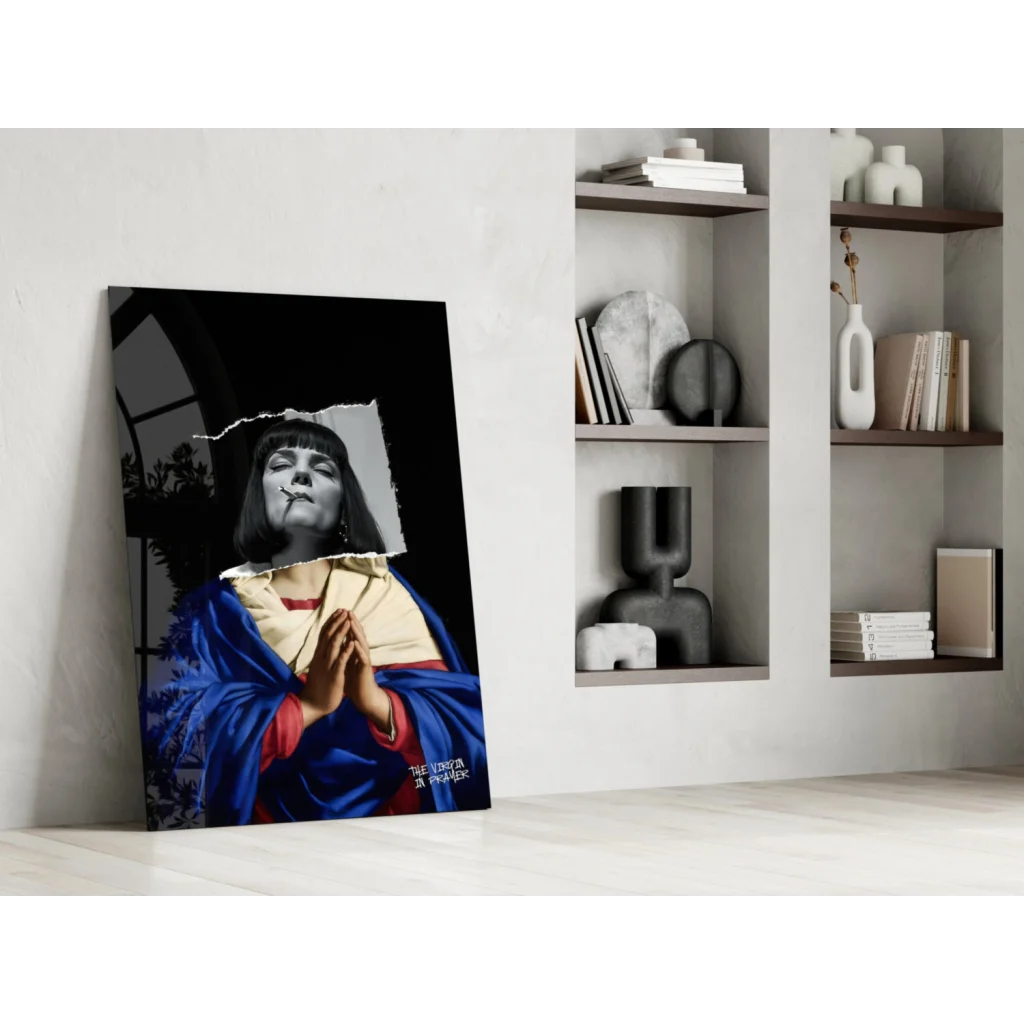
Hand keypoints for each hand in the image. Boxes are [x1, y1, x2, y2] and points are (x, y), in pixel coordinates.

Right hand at [299, 610, 356, 729]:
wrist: (313, 705)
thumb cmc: (317, 686)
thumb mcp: (318, 667)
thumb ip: (321, 656)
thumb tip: (323, 645)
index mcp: (318, 656)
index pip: (324, 635)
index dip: (331, 622)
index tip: (338, 611)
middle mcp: (321, 658)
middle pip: (328, 636)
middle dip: (337, 622)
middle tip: (344, 610)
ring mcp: (327, 666)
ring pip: (334, 645)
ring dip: (341, 632)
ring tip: (348, 620)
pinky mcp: (334, 675)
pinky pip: (340, 661)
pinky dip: (346, 651)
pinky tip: (352, 643)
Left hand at [342, 611, 390, 732]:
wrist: (364, 698)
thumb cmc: (354, 682)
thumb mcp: (345, 664)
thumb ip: (343, 654)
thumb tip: (336, 644)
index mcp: (354, 653)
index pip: (350, 635)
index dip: (345, 625)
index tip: (339, 613)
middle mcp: (360, 654)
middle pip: (357, 636)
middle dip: (352, 623)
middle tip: (347, 610)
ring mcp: (363, 661)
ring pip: (361, 643)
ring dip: (356, 632)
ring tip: (351, 621)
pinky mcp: (365, 670)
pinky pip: (362, 658)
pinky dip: (358, 649)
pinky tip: (354, 642)